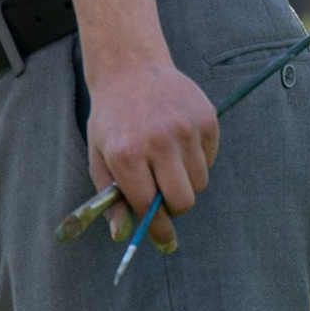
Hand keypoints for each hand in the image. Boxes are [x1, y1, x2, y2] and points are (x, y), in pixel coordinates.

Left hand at [84, 51, 218, 231]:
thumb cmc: (112, 121)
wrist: (130, 69)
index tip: (164, 240)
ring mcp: (186, 128)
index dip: (157, 228)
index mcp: (127, 155)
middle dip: (174, 207)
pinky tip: (178, 139)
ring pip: (199, 182)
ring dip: (185, 181)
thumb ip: (111, 199)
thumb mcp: (100, 158)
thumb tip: (122, 234)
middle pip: (184, 202)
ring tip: (166, 159)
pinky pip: (209, 159)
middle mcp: (159, 142)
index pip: (150, 207)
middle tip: (164, 197)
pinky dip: (197, 159)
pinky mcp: (207, 118)